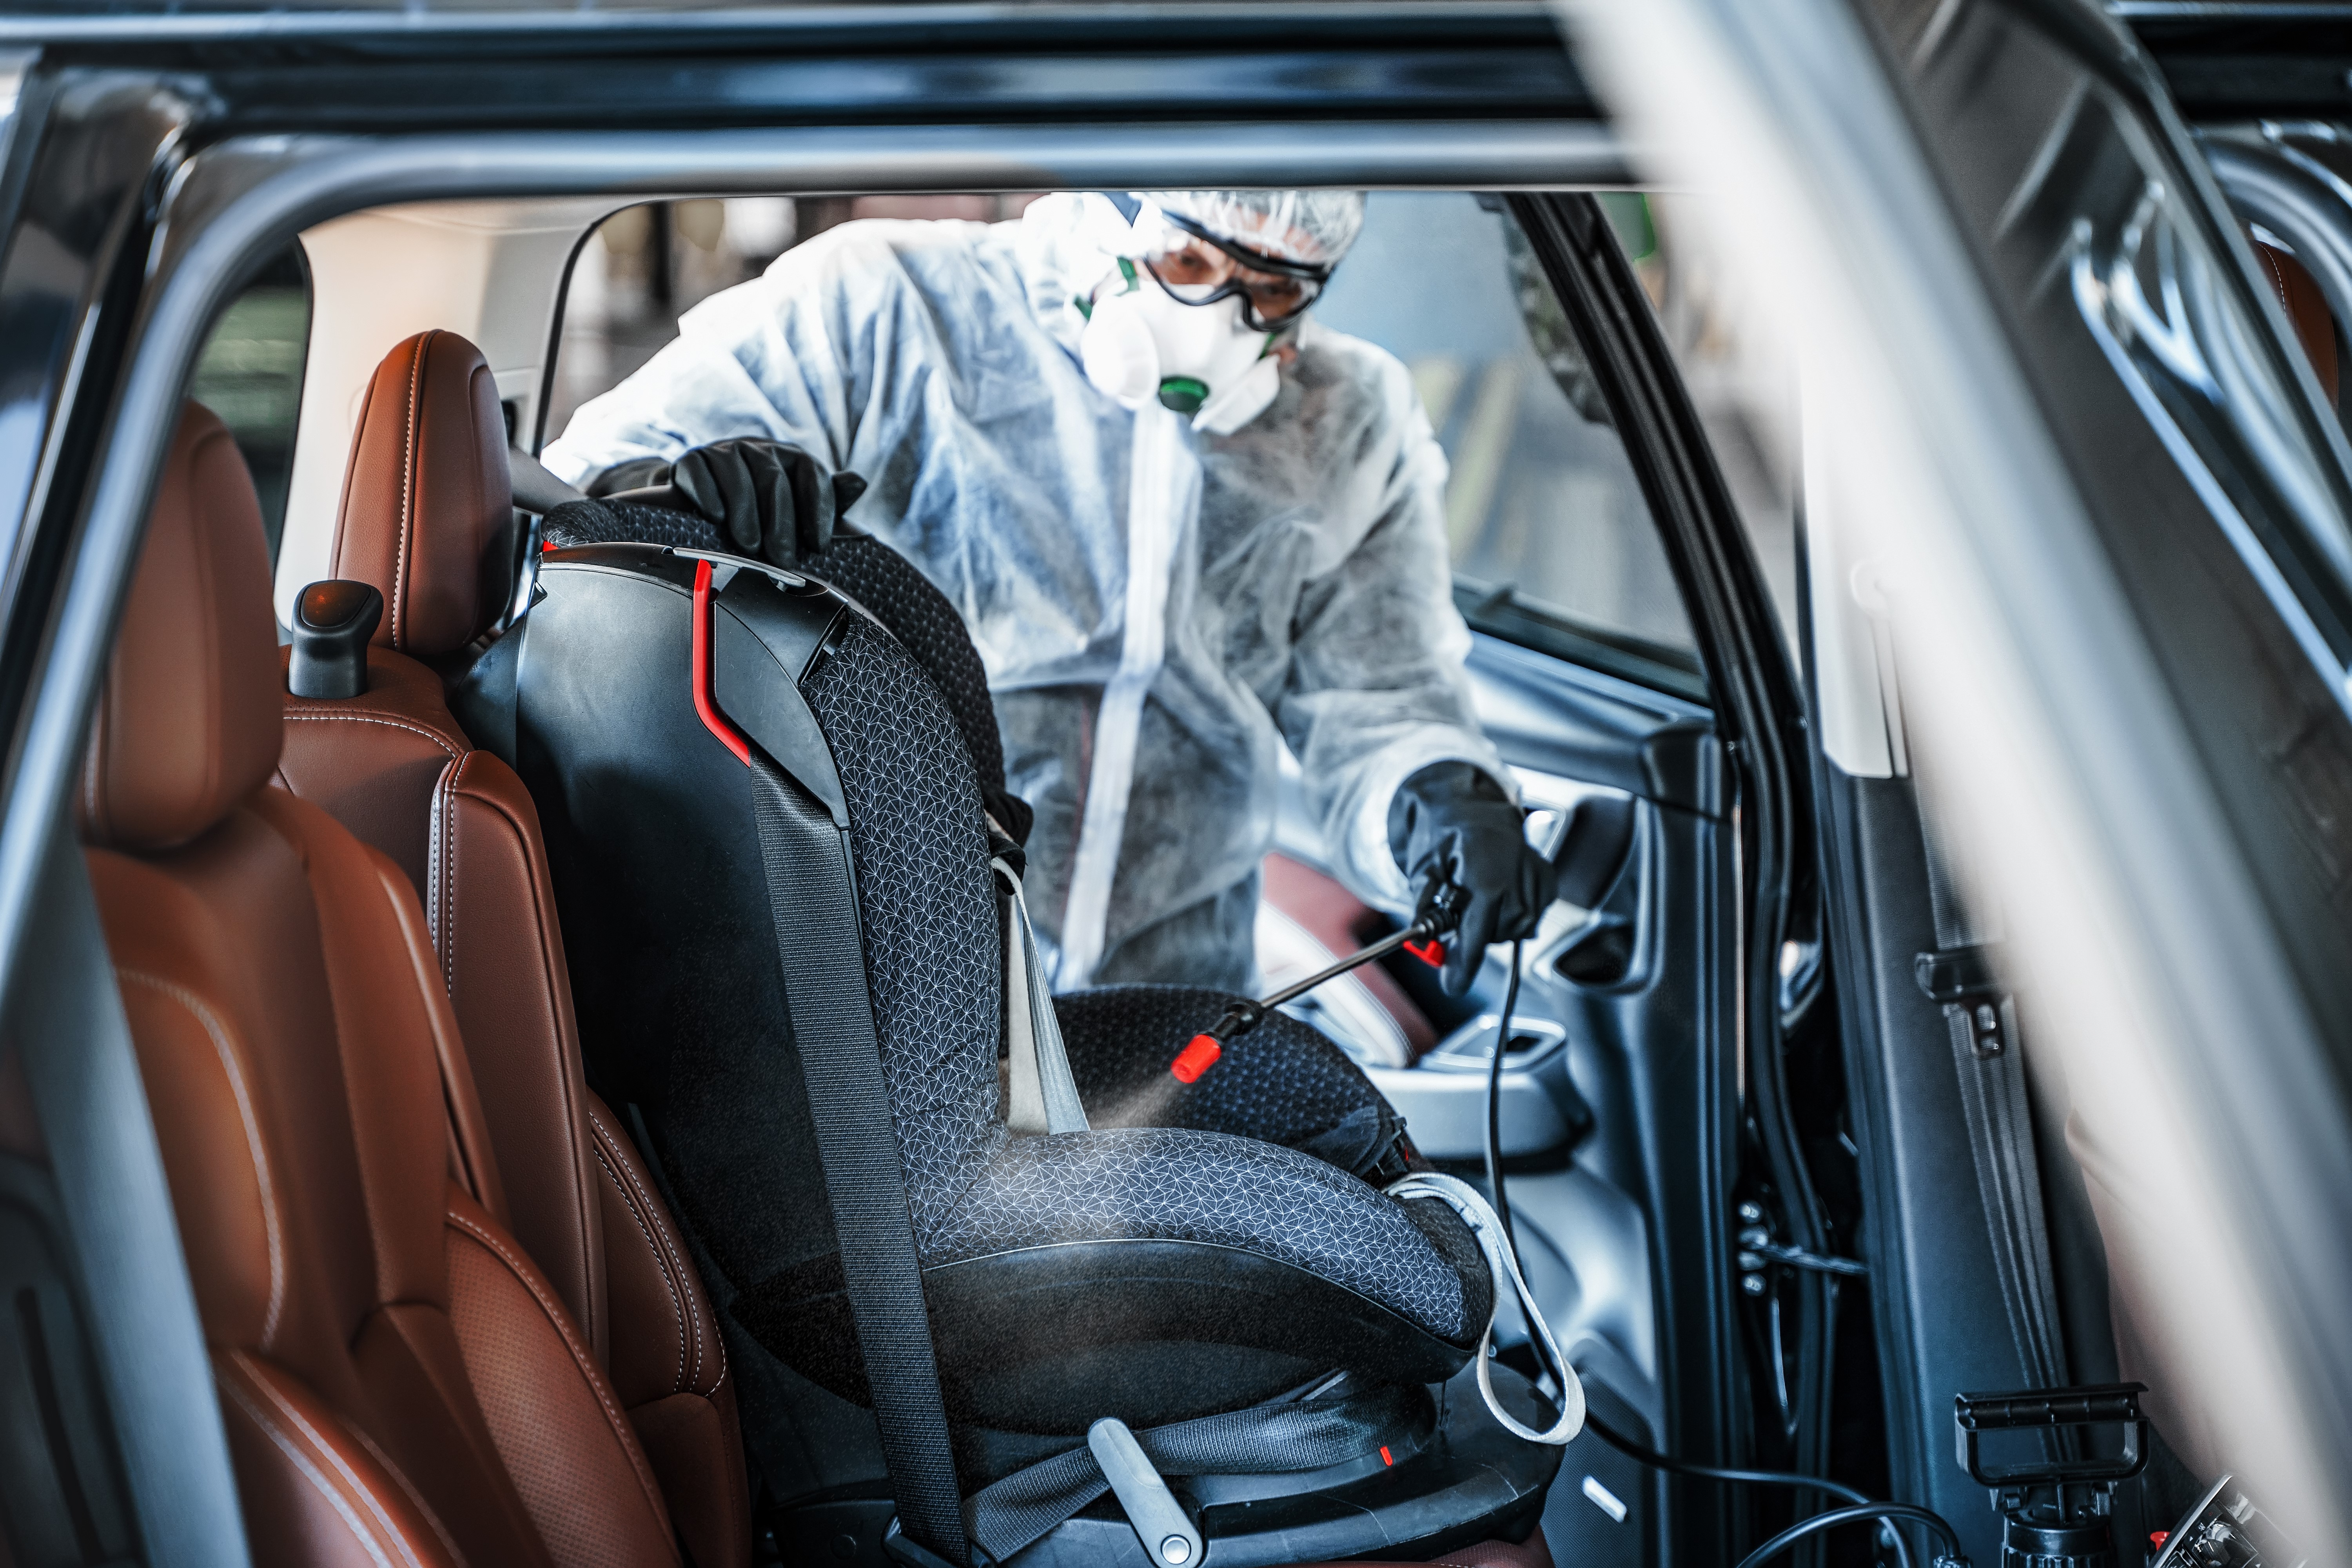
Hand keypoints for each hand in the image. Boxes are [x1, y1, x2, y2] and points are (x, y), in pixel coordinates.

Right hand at [595, 438, 866, 569]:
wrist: (696, 507)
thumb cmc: (759, 515)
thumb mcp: (796, 510)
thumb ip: (828, 500)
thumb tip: (859, 482)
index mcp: (790, 458)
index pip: (811, 472)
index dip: (818, 509)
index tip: (820, 545)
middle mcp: (758, 449)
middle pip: (774, 478)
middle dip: (781, 523)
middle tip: (783, 560)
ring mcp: (723, 450)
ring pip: (737, 475)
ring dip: (745, 513)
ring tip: (750, 547)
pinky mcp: (691, 460)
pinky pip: (700, 472)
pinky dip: (708, 495)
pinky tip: (716, 518)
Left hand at [1388, 761, 1552, 993]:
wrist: (1470, 808)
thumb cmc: (1444, 836)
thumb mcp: (1422, 869)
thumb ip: (1424, 908)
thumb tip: (1425, 944)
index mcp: (1484, 868)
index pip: (1478, 930)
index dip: (1465, 963)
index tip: (1453, 986)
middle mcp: (1517, 872)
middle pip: (1498, 933)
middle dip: (1474, 936)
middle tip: (1456, 919)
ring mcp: (1537, 875)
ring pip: (1517, 930)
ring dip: (1493, 926)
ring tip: (1476, 900)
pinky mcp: (1548, 879)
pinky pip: (1531, 918)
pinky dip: (1511, 915)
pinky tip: (1497, 897)